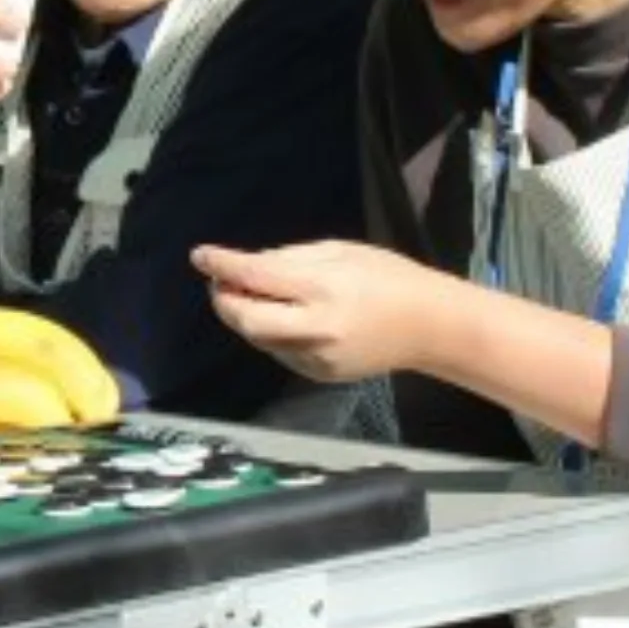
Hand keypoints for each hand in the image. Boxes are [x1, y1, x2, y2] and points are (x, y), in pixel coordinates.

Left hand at [193, 240, 461, 383]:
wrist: (428, 327)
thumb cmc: (387, 278)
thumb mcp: (339, 251)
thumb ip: (289, 259)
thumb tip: (247, 266)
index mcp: (323, 290)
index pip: (256, 278)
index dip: (222, 265)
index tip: (200, 255)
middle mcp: (316, 329)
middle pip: (246, 321)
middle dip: (224, 300)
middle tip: (219, 281)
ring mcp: (316, 358)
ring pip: (258, 339)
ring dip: (244, 316)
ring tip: (250, 294)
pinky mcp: (319, 376)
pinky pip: (279, 351)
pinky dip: (269, 332)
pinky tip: (282, 316)